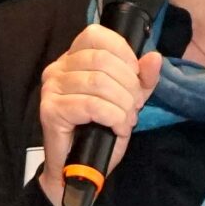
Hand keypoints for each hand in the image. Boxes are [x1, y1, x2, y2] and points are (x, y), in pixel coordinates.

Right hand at [38, 25, 163, 205]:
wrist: (77, 170)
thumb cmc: (99, 132)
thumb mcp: (127, 101)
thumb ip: (143, 79)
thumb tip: (154, 57)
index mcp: (73, 58)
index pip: (97, 35)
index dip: (123, 53)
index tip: (135, 78)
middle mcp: (57, 68)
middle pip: (102, 60)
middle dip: (128, 85)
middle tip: (133, 107)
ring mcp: (51, 89)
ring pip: (98, 83)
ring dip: (122, 105)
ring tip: (125, 120)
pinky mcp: (50, 110)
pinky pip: (91, 105)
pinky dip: (112, 117)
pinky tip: (116, 128)